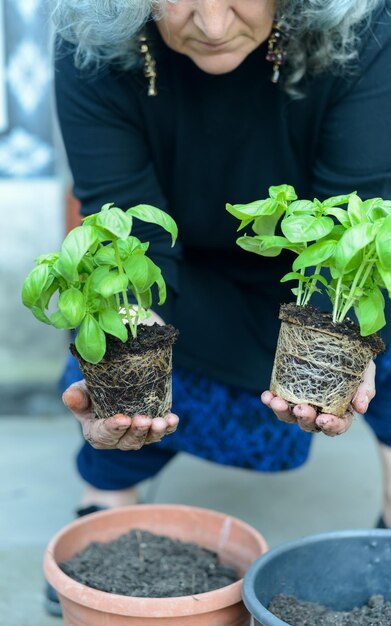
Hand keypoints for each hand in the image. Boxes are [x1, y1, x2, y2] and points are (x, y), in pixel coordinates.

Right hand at [62, 380, 178, 449]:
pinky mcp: (151, 429)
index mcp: (96, 433)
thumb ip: (76, 396)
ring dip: (155, 432)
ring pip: (146, 439)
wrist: (110, 390)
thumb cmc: (92, 393)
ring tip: (161, 422)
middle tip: (143, 419)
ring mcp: (136, 435)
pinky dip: (169, 427)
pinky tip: (173, 419)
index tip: (122, 419)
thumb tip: (69, 395)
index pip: (103, 435)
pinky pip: (162, 431)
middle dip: (137, 431)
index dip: (113, 428)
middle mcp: (117, 439)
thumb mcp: (81, 392)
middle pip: (128, 441)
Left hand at [261, 360, 375, 436]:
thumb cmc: (355, 364)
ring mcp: (302, 405)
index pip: (336, 426)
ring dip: (282, 412)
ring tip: (277, 402)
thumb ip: (365, 389)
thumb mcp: (365, 373)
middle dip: (305, 419)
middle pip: (310, 424)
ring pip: (290, 417)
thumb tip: (360, 407)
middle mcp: (319, 413)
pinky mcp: (288, 395)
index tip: (324, 420)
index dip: (331, 426)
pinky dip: (270, 401)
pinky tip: (267, 396)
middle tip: (302, 409)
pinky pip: (278, 402)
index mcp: (340, 412)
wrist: (337, 345)